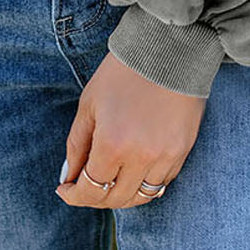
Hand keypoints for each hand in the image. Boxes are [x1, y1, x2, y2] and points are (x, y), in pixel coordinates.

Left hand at [56, 53, 206, 209]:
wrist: (169, 50)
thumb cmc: (123, 73)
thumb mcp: (89, 105)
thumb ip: (77, 145)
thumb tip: (70, 178)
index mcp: (113, 144)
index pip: (91, 189)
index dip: (75, 195)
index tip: (66, 191)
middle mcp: (141, 157)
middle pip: (116, 198)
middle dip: (95, 199)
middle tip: (84, 188)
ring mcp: (166, 156)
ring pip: (142, 197)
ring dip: (122, 196)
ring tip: (109, 184)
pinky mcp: (183, 151)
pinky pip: (162, 182)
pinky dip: (145, 184)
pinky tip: (133, 172)